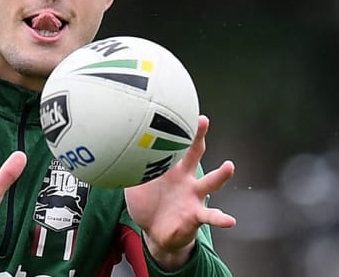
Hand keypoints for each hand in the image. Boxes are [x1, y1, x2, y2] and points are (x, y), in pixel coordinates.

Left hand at [124, 115, 235, 269]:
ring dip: (220, 175)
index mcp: (172, 168)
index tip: (177, 108)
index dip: (176, 128)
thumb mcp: (134, 183)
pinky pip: (210, 216)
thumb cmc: (147, 203)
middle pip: (195, 153)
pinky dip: (220, 218)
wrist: (155, 232)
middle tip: (202, 120)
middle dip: (199, 136)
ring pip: (210, 183)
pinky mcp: (196, 215)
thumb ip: (127, 167)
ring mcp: (193, 196)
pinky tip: (229, 220)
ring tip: (228, 166)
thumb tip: (109, 149)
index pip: (176, 144)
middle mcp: (186, 178)